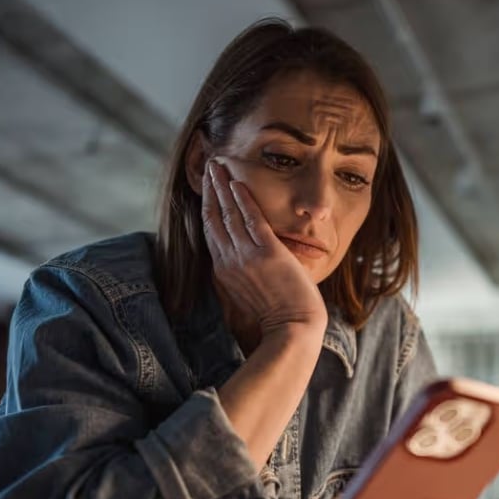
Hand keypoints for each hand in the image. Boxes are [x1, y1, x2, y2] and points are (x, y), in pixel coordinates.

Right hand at [200, 158, 327, 340]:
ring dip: (222, 187)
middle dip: (210, 190)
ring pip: (228, 214)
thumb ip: (242, 277)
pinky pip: (252, 220)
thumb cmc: (275, 321)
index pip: (211, 232)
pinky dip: (244, 200)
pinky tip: (239, 183)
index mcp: (224, 273)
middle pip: (213, 218)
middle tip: (208, 167)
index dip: (207, 207)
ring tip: (218, 166)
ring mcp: (247, 257)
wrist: (291, 332)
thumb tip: (245, 264)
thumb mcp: (248, 297)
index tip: (207, 188)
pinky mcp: (267, 254)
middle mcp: (229, 261)